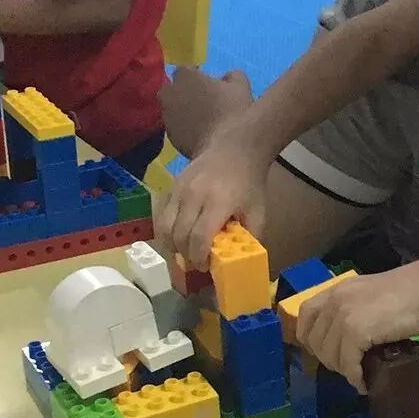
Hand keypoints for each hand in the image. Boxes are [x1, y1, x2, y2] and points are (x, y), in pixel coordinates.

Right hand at [155, 129, 270, 268]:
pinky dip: (165, 232)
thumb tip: (244, 261)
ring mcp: (179, 190)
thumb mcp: (258, 210)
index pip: (200, 237)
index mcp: (218, 202)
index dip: (199, 257)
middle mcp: (194, 195)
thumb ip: (251, 236)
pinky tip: (176, 237)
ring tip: (184, 252)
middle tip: (196, 263)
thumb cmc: (248, 183)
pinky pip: (160, 215)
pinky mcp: (171, 187)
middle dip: (185, 255)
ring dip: (171, 246)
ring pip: (164, 227)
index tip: (204, 267)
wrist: (234, 149)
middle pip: (179, 235)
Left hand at [160, 68, 253, 159]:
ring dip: (181, 109)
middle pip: (171, 88)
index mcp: (185, 77)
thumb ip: (232, 75)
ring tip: (200, 117)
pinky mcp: (170, 137)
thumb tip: (225, 77)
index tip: (207, 81)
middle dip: (181, 91)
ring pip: (171, 109)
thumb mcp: (241, 86)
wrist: (225, 148)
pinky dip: (183, 127)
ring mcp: (167, 117)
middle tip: (200, 98)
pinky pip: (175, 127)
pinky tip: (199, 133)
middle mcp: (170, 94)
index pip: (185, 69)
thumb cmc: (233, 111)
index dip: (196, 74)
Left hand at [296, 267, 418, 391]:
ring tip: (358, 375)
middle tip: (349, 367)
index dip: (311, 339)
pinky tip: (364, 383)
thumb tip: (344, 338)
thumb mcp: (366, 293)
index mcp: (334, 291)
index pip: (305, 317)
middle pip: (315, 341)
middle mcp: (334, 302)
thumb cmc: (405, 291)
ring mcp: (344, 316)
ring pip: (329, 356)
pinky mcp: (357, 331)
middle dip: (330, 359)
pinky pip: (348, 363)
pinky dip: (355, 377)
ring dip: (343, 371)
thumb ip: (350, 308)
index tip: (326, 351)